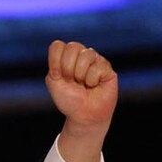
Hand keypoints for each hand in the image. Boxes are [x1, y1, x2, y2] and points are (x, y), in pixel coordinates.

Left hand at [45, 40, 117, 161]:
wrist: (84, 115)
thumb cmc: (69, 99)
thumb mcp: (54, 83)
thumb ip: (54, 66)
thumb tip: (65, 54)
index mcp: (65, 57)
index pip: (57, 45)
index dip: (55, 60)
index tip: (56, 75)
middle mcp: (81, 56)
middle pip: (72, 47)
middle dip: (68, 68)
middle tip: (72, 81)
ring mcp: (95, 60)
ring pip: (86, 55)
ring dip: (80, 74)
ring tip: (83, 84)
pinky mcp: (107, 68)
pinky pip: (97, 67)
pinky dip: (92, 80)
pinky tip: (94, 86)